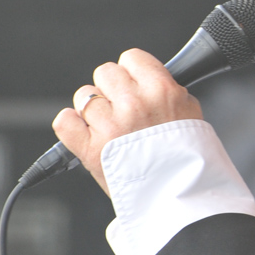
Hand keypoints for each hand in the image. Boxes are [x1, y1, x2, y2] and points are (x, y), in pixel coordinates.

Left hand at [52, 50, 202, 194]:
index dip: (132, 72)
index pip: (131, 58)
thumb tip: (145, 77)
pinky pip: (64, 121)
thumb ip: (166, 90)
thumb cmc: (188, 158)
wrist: (180, 197)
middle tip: (124, 110)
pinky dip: (71, 125)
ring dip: (93, 109)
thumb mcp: (190, 113)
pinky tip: (86, 133)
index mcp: (161, 91)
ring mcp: (110, 126)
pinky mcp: (90, 149)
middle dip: (112, 89)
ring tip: (110, 128)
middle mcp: (134, 104)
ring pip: (83, 96)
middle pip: (105, 73)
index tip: (135, 86)